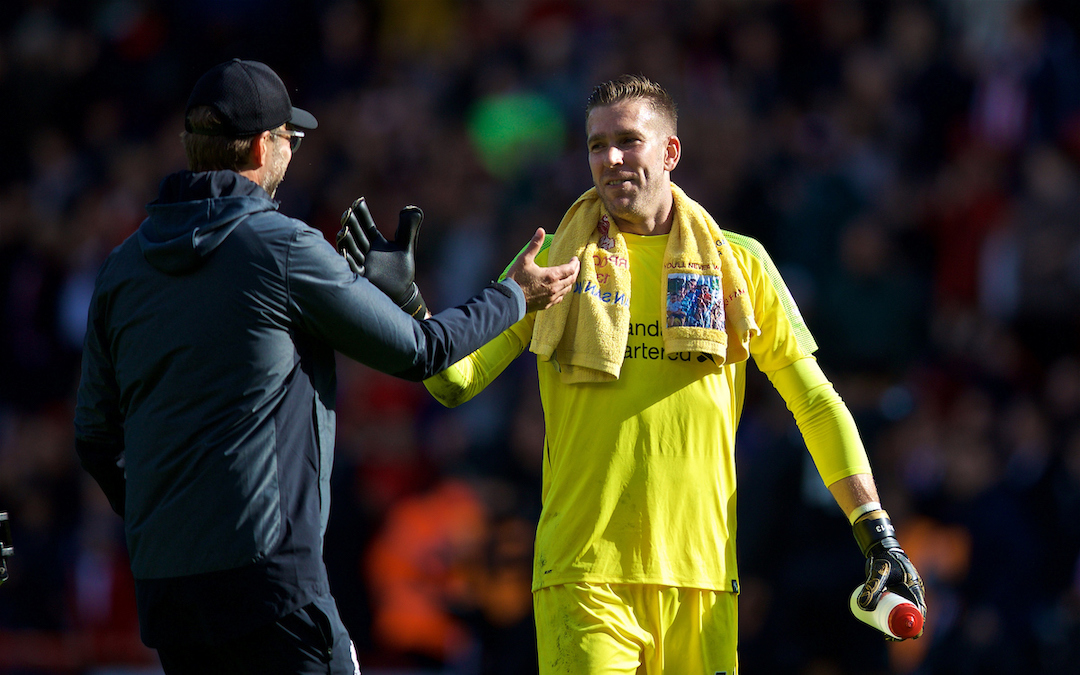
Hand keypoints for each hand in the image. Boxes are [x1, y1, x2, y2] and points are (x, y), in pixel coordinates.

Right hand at [338, 197, 428, 317]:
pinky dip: (348, 260)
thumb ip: (409, 227)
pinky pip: (354, 268)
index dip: (362, 213)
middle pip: (357, 235)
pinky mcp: (364, 278)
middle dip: (352, 225)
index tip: (358, 200)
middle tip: (348, 213)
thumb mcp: (407, 245)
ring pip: (352, 250)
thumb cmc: (402, 268)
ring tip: (344, 230)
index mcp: (376, 242)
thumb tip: (413, 208)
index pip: (367, 224)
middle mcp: (366, 251)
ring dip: (347, 241)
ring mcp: (363, 264)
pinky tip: (345, 252)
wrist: (402, 292)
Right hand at [505, 228, 579, 312]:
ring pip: (567, 289)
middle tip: (575, 266)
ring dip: (570, 281)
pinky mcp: (547, 304)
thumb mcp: (524, 259)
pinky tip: (560, 290)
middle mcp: (555, 287)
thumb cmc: (516, 279)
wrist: (509, 301)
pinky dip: (563, 292)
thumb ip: (534, 244)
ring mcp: (551, 297)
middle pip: (572, 279)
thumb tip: (541, 230)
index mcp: (552, 275)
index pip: (570, 269)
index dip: (575, 263)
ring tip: (569, 276)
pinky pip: (560, 298)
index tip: (575, 258)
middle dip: (575, 271)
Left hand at [852, 510, 926, 638]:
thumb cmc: (883, 558)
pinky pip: (897, 609)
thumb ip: (872, 586)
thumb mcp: (879, 571)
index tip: (911, 636)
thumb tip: (863, 606)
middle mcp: (912, 593)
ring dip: (898, 626)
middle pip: (911, 615)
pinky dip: (892, 619)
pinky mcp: (896, 594)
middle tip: (891, 638)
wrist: (880, 549)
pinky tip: (885, 627)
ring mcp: (904, 594)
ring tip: (887, 636)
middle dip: (904, 629)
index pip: (920, 610)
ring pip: (903, 614)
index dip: (918, 625)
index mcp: (914, 588)